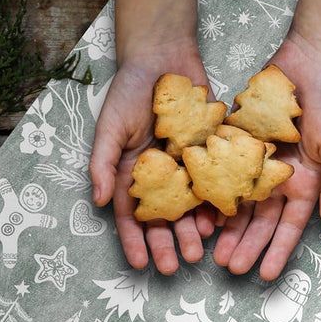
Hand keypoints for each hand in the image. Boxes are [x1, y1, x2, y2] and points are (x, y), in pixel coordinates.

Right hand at [88, 38, 215, 273]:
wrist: (164, 56)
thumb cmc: (130, 91)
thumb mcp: (109, 127)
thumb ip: (102, 164)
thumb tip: (98, 202)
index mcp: (131, 173)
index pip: (130, 216)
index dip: (134, 241)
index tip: (141, 264)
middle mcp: (159, 175)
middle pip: (163, 218)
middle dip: (169, 242)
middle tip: (177, 265)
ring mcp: (184, 166)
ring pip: (190, 207)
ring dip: (194, 229)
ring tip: (201, 249)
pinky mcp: (209, 153)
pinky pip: (214, 183)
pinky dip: (216, 202)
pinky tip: (222, 220)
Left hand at [213, 31, 320, 280]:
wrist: (312, 61)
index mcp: (306, 185)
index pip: (289, 227)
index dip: (277, 251)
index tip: (265, 275)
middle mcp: (279, 180)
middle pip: (259, 221)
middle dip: (245, 245)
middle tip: (228, 268)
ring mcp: (256, 164)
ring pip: (237, 203)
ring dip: (226, 228)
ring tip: (211, 250)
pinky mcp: (237, 145)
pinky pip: (222, 173)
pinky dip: (212, 193)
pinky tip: (200, 213)